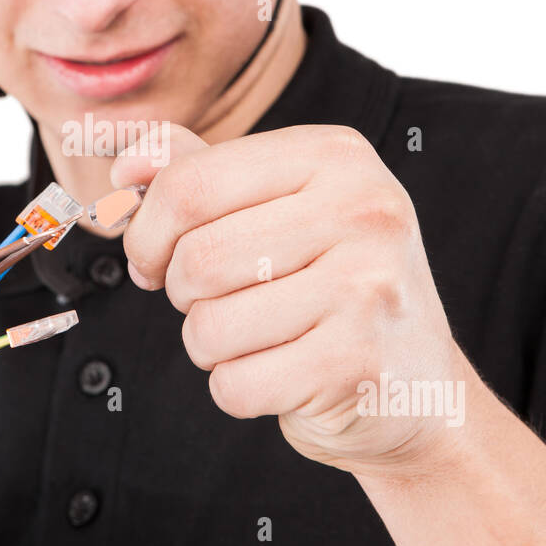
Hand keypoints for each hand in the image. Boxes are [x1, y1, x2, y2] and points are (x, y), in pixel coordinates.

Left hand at [111, 123, 473, 477]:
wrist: (418, 388)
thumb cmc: (333, 287)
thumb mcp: (278, 208)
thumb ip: (200, 173)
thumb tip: (126, 166)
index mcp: (336, 155)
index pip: (189, 183)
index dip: (147, 232)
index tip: (153, 258)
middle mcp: (363, 210)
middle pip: (195, 259)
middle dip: (182, 293)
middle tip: (215, 301)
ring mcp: (368, 287)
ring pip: (209, 326)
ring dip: (209, 345)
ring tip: (258, 337)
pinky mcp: (357, 363)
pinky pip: (236, 384)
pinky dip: (238, 389)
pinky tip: (282, 373)